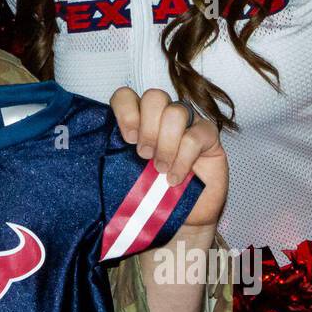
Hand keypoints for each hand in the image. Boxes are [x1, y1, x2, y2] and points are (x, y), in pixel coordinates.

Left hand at [109, 87, 227, 228]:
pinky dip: (183, 159)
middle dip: (147, 128)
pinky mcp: (208, 136)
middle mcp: (162, 115)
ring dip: (166, 144)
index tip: (127, 139)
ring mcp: (188, 122)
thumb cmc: (152, 192)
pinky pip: (195, 136)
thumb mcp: (129, 172)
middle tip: (144, 156)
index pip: (126, 96)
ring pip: (175, 112)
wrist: (183, 215)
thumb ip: (118, 156)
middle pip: (154, 97)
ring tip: (160, 169)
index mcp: (139, 118)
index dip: (126, 112)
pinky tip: (175, 178)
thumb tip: (102, 151)